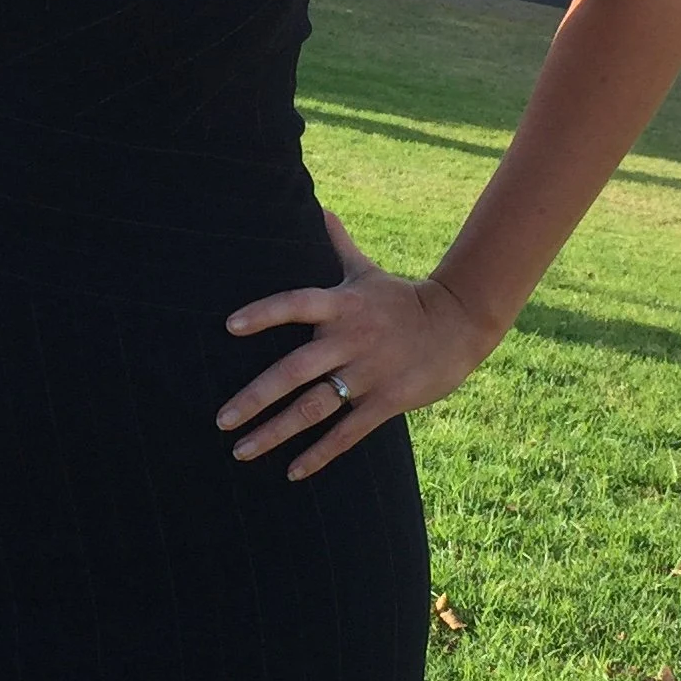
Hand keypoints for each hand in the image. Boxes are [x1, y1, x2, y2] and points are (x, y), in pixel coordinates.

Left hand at [217, 211, 501, 480]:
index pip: (295, 304)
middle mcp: (350, 339)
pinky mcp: (387, 401)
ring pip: (313, 408)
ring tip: (242, 451)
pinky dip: (318, 455)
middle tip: (221, 420)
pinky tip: (291, 472)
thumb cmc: (402, 299)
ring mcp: (368, 373)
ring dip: (275, 433)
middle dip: (254, 398)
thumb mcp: (368, 272)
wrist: (459, 324)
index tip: (229, 327)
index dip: (264, 313)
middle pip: (294, 370)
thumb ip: (339, 246)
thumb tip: (320, 208)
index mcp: (341, 305)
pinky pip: (347, 433)